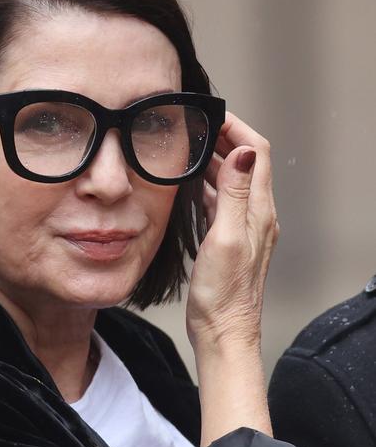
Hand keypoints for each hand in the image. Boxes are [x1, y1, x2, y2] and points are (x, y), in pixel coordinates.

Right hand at [186, 112, 278, 355]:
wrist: (224, 332)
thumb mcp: (226, 239)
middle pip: (245, 164)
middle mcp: (256, 217)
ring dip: (214, 163)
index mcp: (258, 211)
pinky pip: (221, 205)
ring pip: (231, 184)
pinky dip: (208, 189)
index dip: (237, 129)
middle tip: (194, 127)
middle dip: (222, 140)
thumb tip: (243, 151)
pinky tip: (190, 188)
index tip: (212, 114)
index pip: (257, 154)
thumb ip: (234, 195)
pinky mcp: (229, 243)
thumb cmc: (224, 295)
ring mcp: (244, 229)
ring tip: (188, 150)